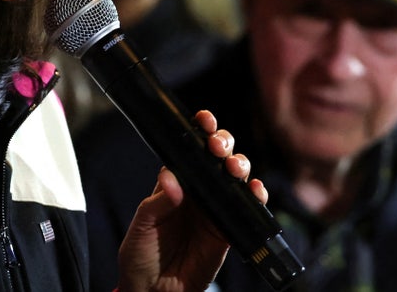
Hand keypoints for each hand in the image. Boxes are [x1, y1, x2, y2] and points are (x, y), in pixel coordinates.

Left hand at [116, 110, 267, 291]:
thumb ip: (158, 202)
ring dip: (240, 165)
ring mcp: (215, 209)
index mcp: (175, 184)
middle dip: (223, 143)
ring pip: (235, 178)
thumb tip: (173, 180)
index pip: (190, 150)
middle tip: (218, 146)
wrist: (153, 291)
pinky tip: (254, 189)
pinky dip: (255, 197)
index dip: (200, 131)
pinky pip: (247, 208)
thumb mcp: (142, 225)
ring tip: (234, 167)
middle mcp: (198, 192)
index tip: (204, 120)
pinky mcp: (228, 229)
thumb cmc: (141, 256)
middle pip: (217, 157)